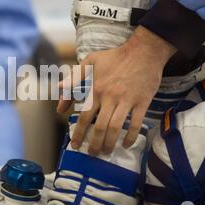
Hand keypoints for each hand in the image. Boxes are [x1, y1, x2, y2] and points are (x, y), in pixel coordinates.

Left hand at [58, 26, 176, 155]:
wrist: (143, 51)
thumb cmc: (114, 57)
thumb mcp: (89, 62)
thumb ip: (73, 80)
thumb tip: (60, 94)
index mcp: (95, 89)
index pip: (84, 117)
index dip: (79, 133)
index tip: (75, 145)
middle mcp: (109, 97)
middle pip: (99, 127)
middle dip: (94, 143)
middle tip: (92, 153)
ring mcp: (126, 100)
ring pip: (115, 128)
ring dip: (110, 143)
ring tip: (106, 152)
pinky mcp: (142, 102)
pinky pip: (136, 123)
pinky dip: (131, 136)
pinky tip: (126, 144)